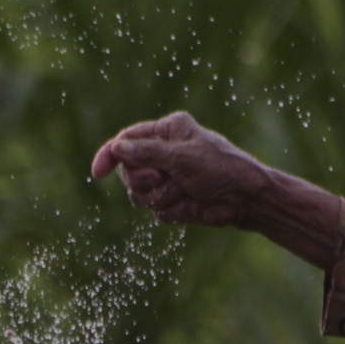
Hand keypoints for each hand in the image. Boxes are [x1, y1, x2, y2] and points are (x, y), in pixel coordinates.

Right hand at [88, 112, 269, 226]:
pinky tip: (192, 205)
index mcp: (167, 132)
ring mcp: (167, 179)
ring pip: (139, 195)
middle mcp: (163, 153)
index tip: (98, 173)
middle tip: (162, 179)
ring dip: (161, 197)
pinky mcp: (173, 201)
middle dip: (143, 180)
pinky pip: (156, 211)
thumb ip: (147, 152)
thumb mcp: (182, 156)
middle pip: (129, 171)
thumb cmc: (221, 168)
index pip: (127, 140)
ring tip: (184, 192)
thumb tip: (117, 148)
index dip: (110, 155)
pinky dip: (173, 210)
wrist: (245, 199)